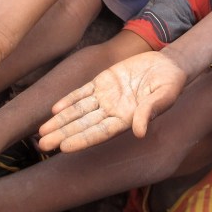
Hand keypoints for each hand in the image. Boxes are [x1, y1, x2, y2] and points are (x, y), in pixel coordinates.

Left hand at [38, 51, 187, 152]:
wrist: (168, 64)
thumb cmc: (170, 83)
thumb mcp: (165, 95)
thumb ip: (150, 111)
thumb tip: (139, 132)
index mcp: (127, 119)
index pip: (100, 132)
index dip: (82, 139)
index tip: (64, 147)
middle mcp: (113, 111)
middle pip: (83, 125)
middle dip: (63, 134)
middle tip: (42, 145)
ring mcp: (106, 96)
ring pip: (78, 111)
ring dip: (60, 121)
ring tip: (41, 132)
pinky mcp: (103, 81)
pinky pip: (82, 92)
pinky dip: (68, 100)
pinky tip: (54, 110)